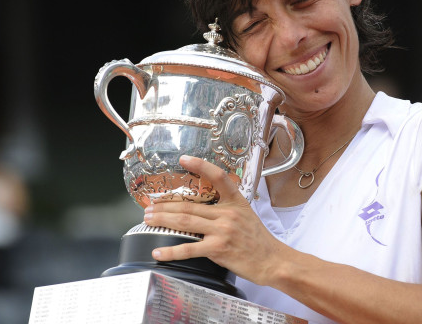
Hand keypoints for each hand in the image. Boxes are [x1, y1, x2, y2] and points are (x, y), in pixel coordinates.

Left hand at [144, 155, 284, 284]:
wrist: (272, 261)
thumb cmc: (258, 240)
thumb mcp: (246, 215)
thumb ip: (227, 208)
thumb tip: (204, 206)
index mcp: (236, 202)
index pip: (218, 177)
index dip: (200, 165)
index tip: (184, 159)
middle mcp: (228, 213)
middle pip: (189, 205)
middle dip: (165, 205)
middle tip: (150, 206)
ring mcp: (222, 231)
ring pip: (185, 221)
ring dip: (162, 220)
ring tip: (148, 220)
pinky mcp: (218, 249)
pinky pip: (189, 249)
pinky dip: (171, 251)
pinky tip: (158, 252)